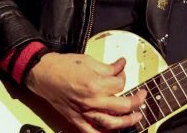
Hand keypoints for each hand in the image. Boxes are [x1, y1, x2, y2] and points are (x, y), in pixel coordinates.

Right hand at [24, 52, 146, 132]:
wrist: (43, 74)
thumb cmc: (63, 66)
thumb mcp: (89, 61)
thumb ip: (108, 67)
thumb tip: (121, 66)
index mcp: (95, 84)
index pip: (120, 84)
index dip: (124, 76)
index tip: (122, 71)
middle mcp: (92, 101)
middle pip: (123, 106)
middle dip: (136, 101)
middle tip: (142, 96)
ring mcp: (85, 113)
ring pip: (112, 124)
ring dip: (127, 122)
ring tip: (136, 117)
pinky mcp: (77, 120)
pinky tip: (114, 132)